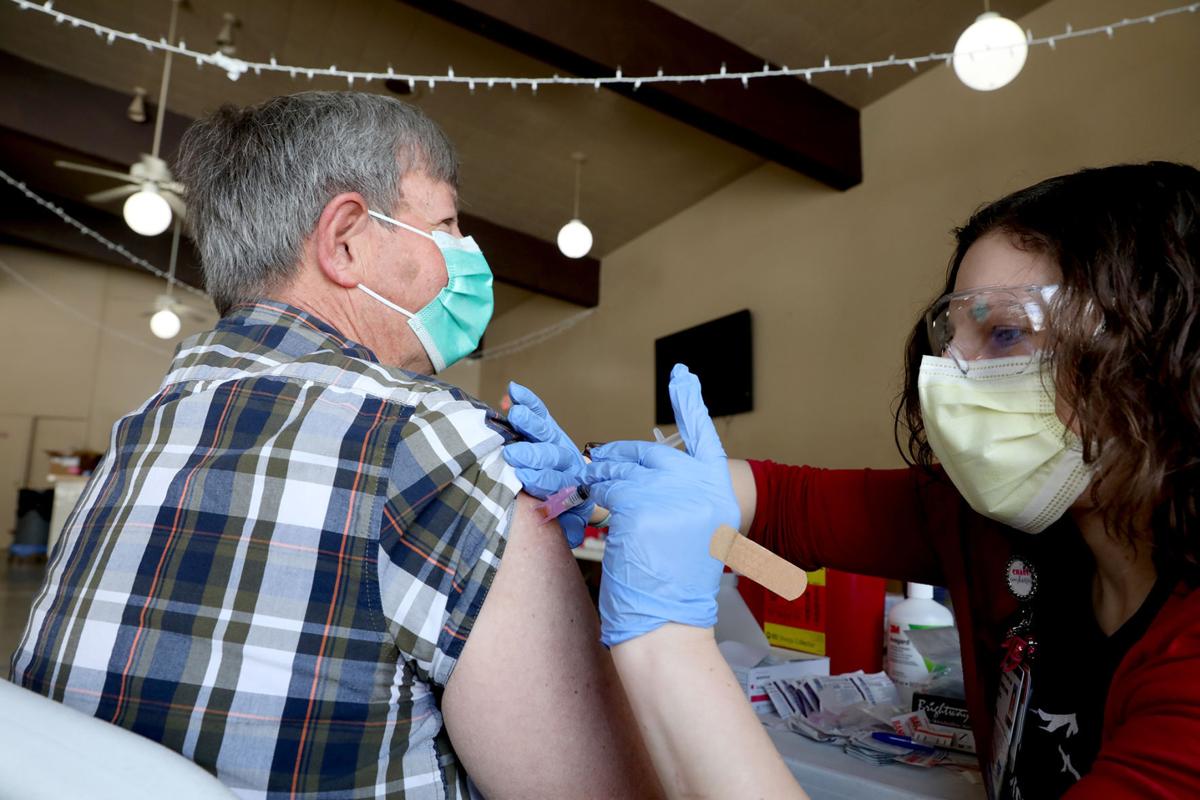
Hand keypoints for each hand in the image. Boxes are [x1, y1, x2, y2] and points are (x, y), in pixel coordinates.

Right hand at [502, 382, 593, 547]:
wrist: (580, 490)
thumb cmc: (566, 511)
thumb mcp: (571, 522)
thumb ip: (570, 527)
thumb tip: (574, 536)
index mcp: (573, 487)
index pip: (558, 483)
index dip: (543, 479)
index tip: (523, 477)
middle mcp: (567, 464)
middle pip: (553, 457)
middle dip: (533, 455)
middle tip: (513, 454)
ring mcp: (557, 444)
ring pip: (546, 432)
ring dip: (531, 423)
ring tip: (516, 414)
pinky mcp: (548, 430)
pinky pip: (540, 414)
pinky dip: (528, 402)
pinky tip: (513, 392)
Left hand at [583, 364, 740, 646]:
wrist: (667, 624)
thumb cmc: (674, 588)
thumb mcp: (694, 534)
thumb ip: (679, 497)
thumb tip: (638, 471)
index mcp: (718, 492)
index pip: (704, 436)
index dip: (690, 404)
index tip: (682, 374)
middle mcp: (701, 486)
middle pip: (649, 454)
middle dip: (620, 464)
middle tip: (606, 477)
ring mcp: (671, 492)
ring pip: (620, 468)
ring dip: (602, 484)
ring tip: (606, 509)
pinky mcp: (639, 503)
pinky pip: (604, 488)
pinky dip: (593, 501)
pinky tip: (600, 519)